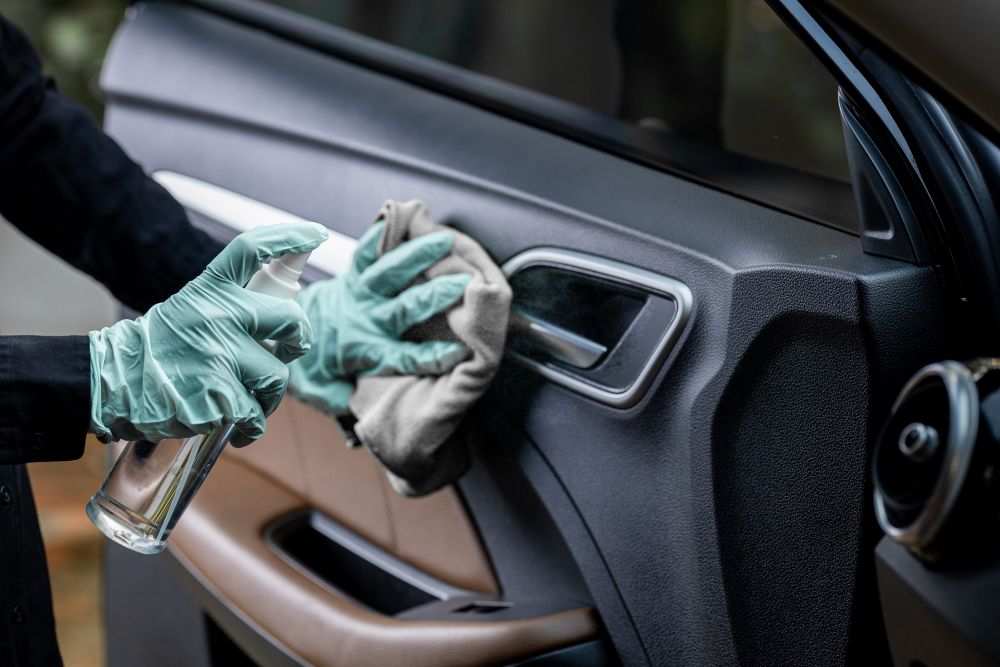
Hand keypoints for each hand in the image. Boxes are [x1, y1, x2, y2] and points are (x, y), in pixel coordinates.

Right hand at [89, 222, 328, 445]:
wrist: (111, 386)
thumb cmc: (157, 351)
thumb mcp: (188, 310)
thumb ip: (229, 308)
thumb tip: (280, 319)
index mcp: (208, 290)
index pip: (252, 249)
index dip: (289, 237)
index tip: (315, 233)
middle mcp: (218, 316)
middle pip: (292, 320)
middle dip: (299, 340)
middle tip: (289, 350)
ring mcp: (220, 356)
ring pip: (278, 377)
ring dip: (270, 396)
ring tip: (249, 403)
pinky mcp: (220, 397)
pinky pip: (256, 414)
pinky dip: (250, 426)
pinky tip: (235, 427)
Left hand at [289, 221, 469, 414]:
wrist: (274, 330)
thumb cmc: (306, 363)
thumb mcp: (324, 391)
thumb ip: (347, 398)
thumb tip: (366, 408)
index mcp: (364, 350)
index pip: (403, 357)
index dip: (430, 356)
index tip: (457, 352)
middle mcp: (364, 319)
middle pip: (403, 309)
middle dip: (433, 297)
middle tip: (462, 286)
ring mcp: (357, 293)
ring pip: (389, 273)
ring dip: (417, 256)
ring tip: (444, 240)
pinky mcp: (351, 274)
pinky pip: (365, 250)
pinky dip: (380, 232)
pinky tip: (398, 215)